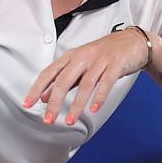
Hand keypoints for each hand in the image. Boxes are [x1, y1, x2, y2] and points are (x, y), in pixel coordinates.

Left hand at [24, 26, 153, 126]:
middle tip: (48, 119)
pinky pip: (106, 82)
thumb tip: (44, 97)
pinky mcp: (116, 64)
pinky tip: (93, 109)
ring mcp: (100, 60)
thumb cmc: (105, 53)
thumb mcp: (80, 64)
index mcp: (71, 56)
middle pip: (64, 80)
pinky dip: (99, 97)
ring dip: (76, 105)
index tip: (27, 104)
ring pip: (85, 84)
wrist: (134, 41)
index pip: (48, 73)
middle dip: (54, 102)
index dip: (37, 89)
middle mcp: (83, 57)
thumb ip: (63, 80)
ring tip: (70, 120)